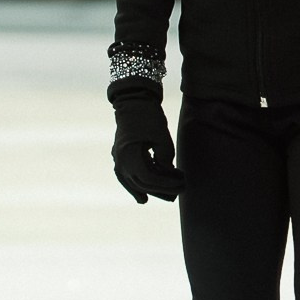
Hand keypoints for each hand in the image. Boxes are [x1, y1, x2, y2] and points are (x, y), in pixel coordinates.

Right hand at [110, 89, 182, 203]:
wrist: (133, 100)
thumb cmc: (149, 117)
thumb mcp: (162, 137)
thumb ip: (165, 159)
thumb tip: (166, 173)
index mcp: (129, 155)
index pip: (148, 178)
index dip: (166, 184)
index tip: (181, 184)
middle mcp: (120, 160)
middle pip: (140, 183)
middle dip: (161, 190)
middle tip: (179, 192)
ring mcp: (117, 158)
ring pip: (132, 182)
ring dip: (148, 190)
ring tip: (160, 199)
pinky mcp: (119, 155)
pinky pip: (126, 176)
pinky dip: (134, 186)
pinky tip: (142, 198)